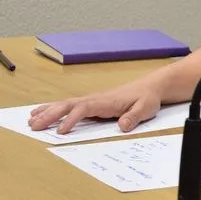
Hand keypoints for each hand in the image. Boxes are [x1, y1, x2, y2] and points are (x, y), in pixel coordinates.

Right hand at [27, 80, 161, 133]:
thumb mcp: (146, 108)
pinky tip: (42, 113)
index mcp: (106, 101)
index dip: (72, 120)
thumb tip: (122, 125)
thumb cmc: (147, 98)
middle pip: (69, 105)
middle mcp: (95, 99)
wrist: (150, 87)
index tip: (61, 131)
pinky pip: (69, 106)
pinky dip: (54, 109)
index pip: (84, 108)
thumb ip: (134, 116)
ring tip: (31, 120)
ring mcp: (92, 100)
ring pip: (66, 104)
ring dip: (48, 111)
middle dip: (51, 115)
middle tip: (34, 126)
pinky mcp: (91, 103)